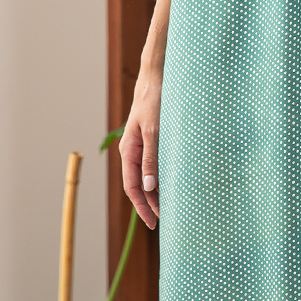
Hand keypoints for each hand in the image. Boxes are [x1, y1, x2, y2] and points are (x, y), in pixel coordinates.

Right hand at [121, 69, 161, 228]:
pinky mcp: (151, 140)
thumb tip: (148, 188)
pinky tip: (172, 183)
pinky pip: (153, 164)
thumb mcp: (154, 131)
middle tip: (164, 221)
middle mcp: (132, 151)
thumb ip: (151, 159)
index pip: (132, 187)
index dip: (142, 207)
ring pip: (146, 176)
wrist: (156, 78)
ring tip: (170, 207)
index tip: (153, 222)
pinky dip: (161, 177)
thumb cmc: (154, 102)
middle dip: (149, 204)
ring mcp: (141, 146)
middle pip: (138, 185)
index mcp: (128, 151)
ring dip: (156, 192)